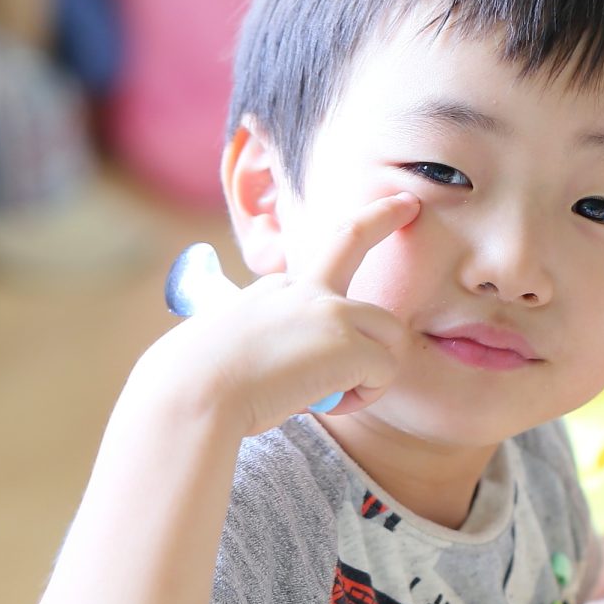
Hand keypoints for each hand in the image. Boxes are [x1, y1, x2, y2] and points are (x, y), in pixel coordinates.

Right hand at [140, 193, 418, 436]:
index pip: (319, 257)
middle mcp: (303, 288)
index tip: (380, 203)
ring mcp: (329, 310)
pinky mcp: (348, 342)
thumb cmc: (199, 384)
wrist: (194, 392)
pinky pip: (384, 374)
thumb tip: (287, 371)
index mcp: (276, 289)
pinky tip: (324, 401)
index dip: (353, 224)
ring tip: (330, 393)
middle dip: (384, 216)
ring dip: (371, 371)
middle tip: (409, 202)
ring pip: (390, 335)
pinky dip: (361, 397)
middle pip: (353, 241)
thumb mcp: (232, 347)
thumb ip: (269, 343)